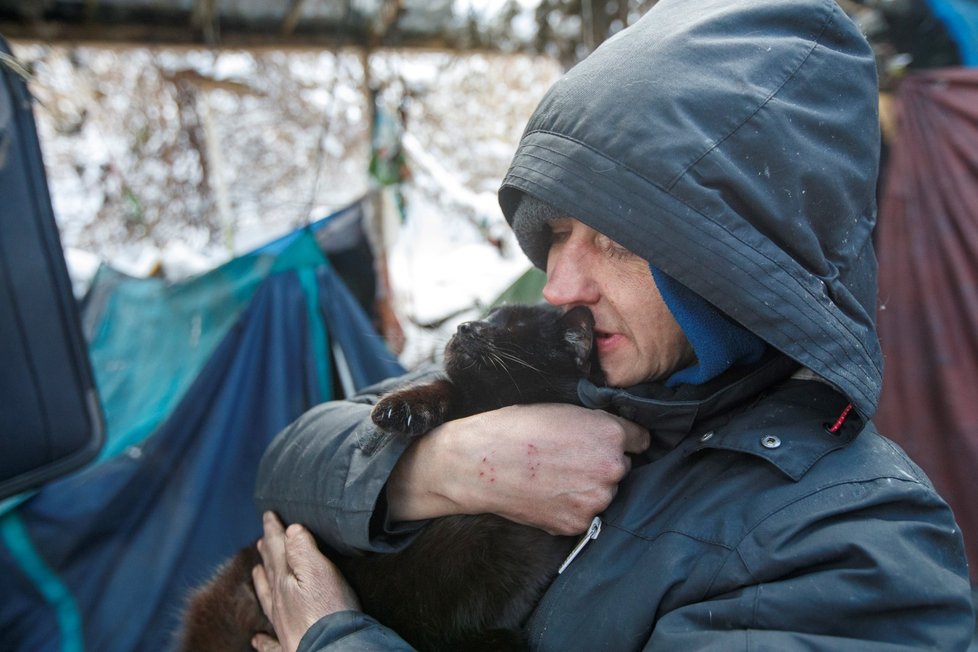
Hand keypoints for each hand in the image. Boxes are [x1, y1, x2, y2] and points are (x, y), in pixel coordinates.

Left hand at [251, 512, 360, 651]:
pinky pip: (269, 641)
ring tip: (256, 571)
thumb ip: (303, 549)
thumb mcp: (319, 571)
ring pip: (267, 599)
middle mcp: (279, 602)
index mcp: (285, 580)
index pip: (276, 548)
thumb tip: (290, 529)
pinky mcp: (289, 646)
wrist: (331, 650)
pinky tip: (256, 638)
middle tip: (262, 539)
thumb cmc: (328, 611)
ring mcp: (282, 625)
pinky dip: (262, 639)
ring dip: (261, 582)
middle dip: (267, 552)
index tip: (268, 514)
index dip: (273, 529)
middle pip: (270, 571)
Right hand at [388, 404, 648, 534]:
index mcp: (611, 434)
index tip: (607, 441)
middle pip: (623, 468)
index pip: (641, 439)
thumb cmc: (514, 427)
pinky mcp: (576, 524)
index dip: (622, 439)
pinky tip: (547, 493)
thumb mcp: (563, 409)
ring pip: (605, 493)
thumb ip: (596, 423)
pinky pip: (585, 514)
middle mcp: (612, 468)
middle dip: (603, 464)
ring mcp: (595, 500)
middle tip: (570, 458)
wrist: (478, 462)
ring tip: (554, 476)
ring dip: (589, 488)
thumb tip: (615, 436)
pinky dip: (572, 507)